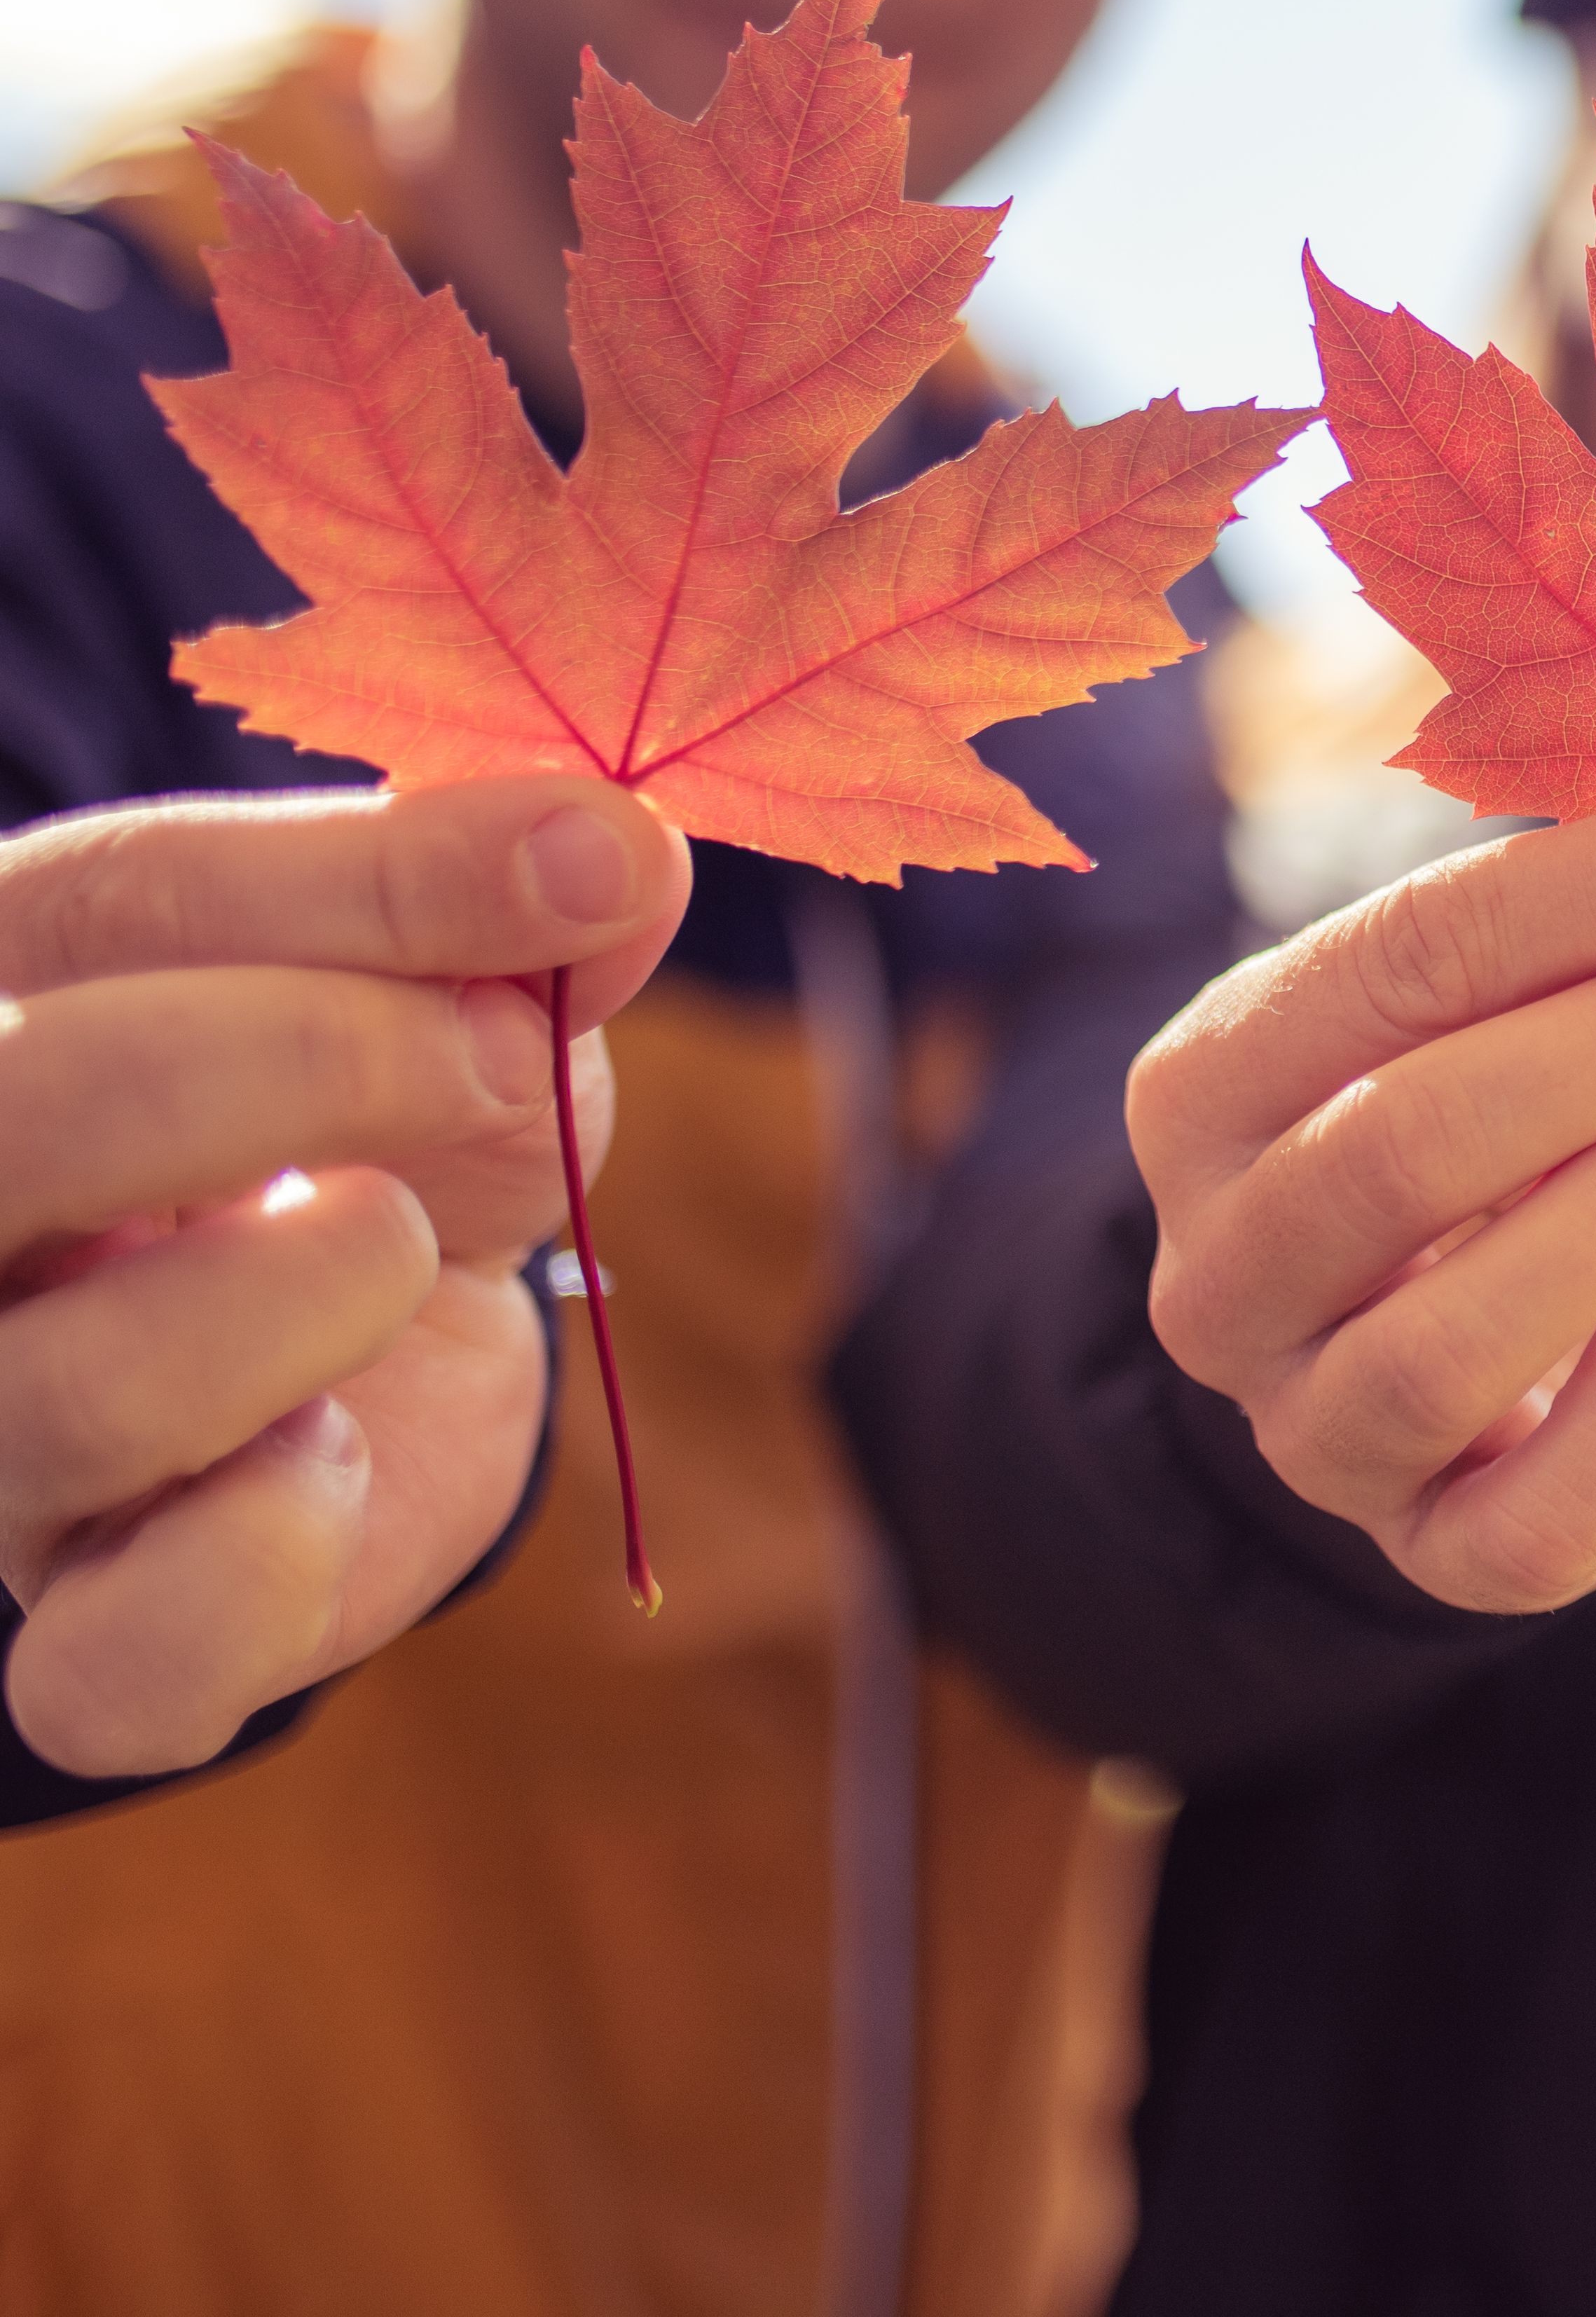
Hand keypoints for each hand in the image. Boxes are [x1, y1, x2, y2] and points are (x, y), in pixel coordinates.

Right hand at [0, 777, 694, 1776]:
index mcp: (13, 1011)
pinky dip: (246, 1566)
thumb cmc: (375, 1118)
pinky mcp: (93, 1629)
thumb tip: (617, 851)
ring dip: (291, 1301)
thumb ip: (495, 908)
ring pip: (59, 1400)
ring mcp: (1, 1446)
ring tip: (399, 1239)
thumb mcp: (442, 980)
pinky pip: (108, 1661)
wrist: (372, 1334)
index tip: (586, 873)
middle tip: (495, 1053)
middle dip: (298, 1055)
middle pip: (16, 1120)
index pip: (115, 903)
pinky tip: (330, 1466)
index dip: (358, 886)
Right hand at [1132, 775, 1595, 1613]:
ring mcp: (1305, 1425)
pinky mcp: (1421, 1545)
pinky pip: (1517, 1529)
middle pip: (1403, 1145)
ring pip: (1437, 1352)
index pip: (1401, 957)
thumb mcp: (1527, 1001)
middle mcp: (1223, 1267)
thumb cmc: (1500, 1119)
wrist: (1475, 1336)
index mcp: (1214, 1083)